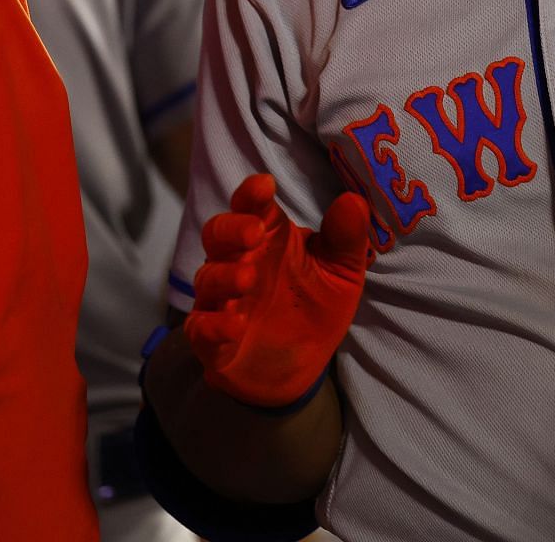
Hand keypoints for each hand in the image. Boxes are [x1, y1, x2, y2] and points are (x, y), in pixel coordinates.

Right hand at [184, 174, 372, 408]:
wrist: (299, 369)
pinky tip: (235, 327)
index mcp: (270, 240)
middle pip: (218, 233)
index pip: (252, 207)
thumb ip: (346, 239)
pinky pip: (201, 327)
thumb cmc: (316, 308)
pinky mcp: (212, 338)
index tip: (265, 185)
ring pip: (208, 277)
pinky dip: (214, 326)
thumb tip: (354, 200)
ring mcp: (222, 300)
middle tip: (254, 232)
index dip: (252, 194)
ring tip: (248, 279)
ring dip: (225, 276)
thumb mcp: (342, 274)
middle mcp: (240, 263)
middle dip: (232, 228)